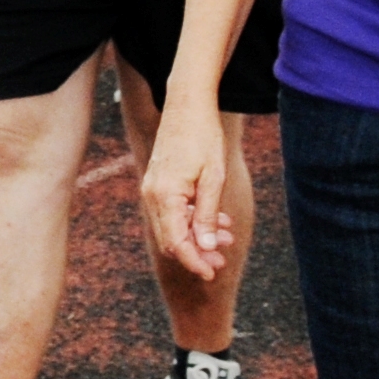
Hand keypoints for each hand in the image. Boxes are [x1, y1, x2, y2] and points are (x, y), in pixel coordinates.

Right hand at [139, 91, 235, 281]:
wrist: (187, 105)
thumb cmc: (203, 137)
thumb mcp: (213, 178)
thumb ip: (207, 214)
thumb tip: (205, 246)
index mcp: (164, 196)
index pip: (176, 243)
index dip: (194, 262)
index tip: (213, 274)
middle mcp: (152, 196)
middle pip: (171, 239)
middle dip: (197, 252)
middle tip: (223, 259)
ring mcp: (152, 190)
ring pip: (172, 226)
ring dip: (197, 236)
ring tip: (226, 237)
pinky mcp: (158, 183)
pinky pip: (172, 212)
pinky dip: (192, 220)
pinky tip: (217, 218)